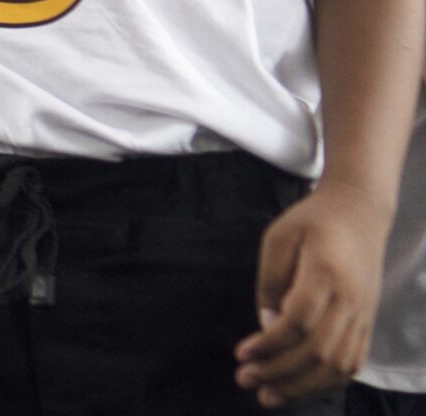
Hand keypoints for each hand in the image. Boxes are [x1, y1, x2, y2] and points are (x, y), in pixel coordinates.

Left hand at [235, 182, 394, 405]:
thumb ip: (270, 282)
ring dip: (302, 386)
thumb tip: (266, 325)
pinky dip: (326, 381)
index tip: (240, 354)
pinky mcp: (368, 322)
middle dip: (279, 372)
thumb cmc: (311, 222)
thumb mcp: (278, 238)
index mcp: (326, 274)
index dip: (269, 344)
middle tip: (244, 379)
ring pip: (338, 364)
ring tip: (268, 395)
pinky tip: (299, 387)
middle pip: (318, 351)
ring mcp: (364, 314)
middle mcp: (351, 300)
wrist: (359, 213)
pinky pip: (353, 362)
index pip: (298, 322)